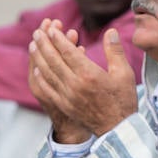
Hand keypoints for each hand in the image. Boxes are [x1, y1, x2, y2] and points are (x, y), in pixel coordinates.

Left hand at [29, 22, 137, 138]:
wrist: (118, 128)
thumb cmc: (123, 99)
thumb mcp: (124, 73)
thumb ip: (115, 51)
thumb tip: (110, 31)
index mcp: (89, 74)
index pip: (68, 52)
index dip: (58, 39)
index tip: (52, 29)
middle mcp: (75, 84)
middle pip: (53, 60)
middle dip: (44, 44)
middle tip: (37, 32)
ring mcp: (67, 96)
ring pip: (47, 72)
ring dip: (38, 58)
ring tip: (32, 45)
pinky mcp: (64, 105)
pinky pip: (47, 88)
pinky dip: (40, 77)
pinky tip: (36, 69)